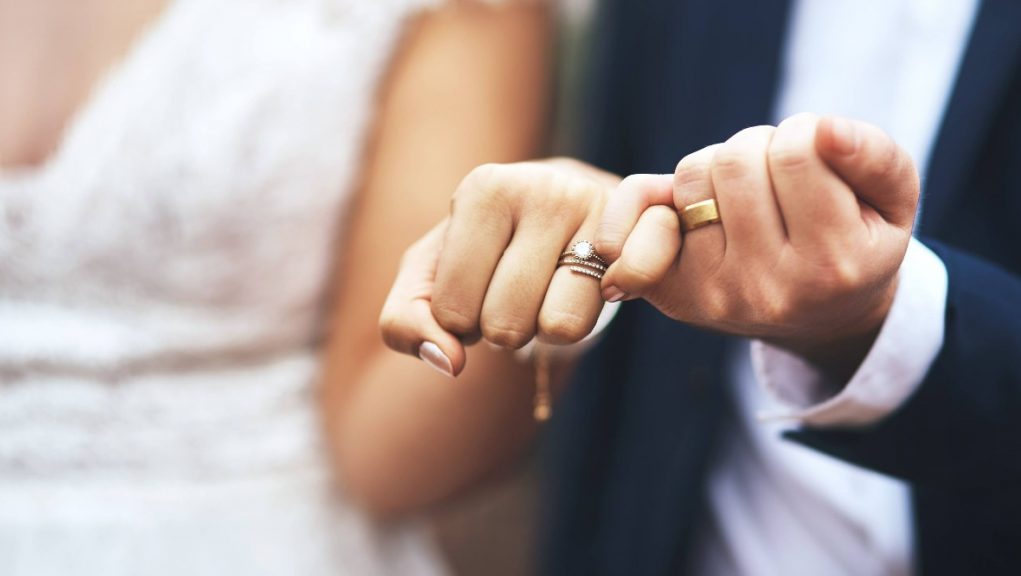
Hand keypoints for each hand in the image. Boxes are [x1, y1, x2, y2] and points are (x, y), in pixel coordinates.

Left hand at [380, 159, 618, 375]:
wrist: (562, 206)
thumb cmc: (481, 250)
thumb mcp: (428, 278)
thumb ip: (405, 323)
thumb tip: (449, 363)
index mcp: (483, 188)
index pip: (453, 311)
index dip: (460, 320)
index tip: (476, 285)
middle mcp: (542, 188)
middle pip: (505, 325)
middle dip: (502, 327)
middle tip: (513, 291)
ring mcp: (596, 209)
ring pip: (557, 328)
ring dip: (545, 329)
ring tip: (545, 290)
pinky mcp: (639, 235)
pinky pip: (601, 318)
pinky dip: (583, 320)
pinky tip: (585, 290)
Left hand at [596, 114, 919, 377]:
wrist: (819, 316)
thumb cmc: (856, 242)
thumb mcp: (892, 202)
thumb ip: (874, 157)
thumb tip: (826, 129)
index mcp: (832, 265)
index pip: (796, 153)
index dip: (805, 132)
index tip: (816, 151)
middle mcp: (768, 288)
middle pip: (735, 161)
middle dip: (759, 147)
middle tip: (778, 172)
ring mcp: (713, 294)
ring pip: (692, 176)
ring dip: (717, 167)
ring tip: (746, 193)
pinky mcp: (672, 292)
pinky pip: (636, 214)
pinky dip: (650, 195)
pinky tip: (677, 207)